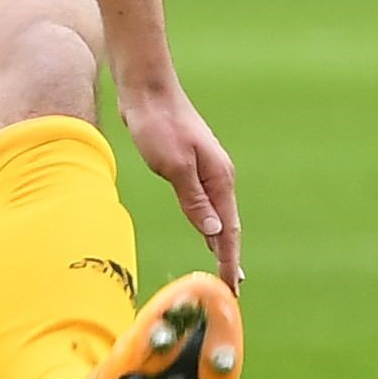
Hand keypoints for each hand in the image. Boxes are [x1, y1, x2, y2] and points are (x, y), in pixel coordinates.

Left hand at [120, 75, 241, 281]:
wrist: (145, 90)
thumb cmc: (157, 124)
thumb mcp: (173, 164)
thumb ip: (193, 198)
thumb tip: (214, 231)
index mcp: (219, 178)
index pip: (229, 229)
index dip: (229, 259)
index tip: (232, 287)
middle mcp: (217, 176)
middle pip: (228, 224)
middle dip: (230, 256)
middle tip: (231, 288)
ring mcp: (204, 171)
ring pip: (217, 214)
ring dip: (220, 241)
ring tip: (224, 267)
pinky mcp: (187, 166)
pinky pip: (203, 203)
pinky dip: (207, 223)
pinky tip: (207, 231)